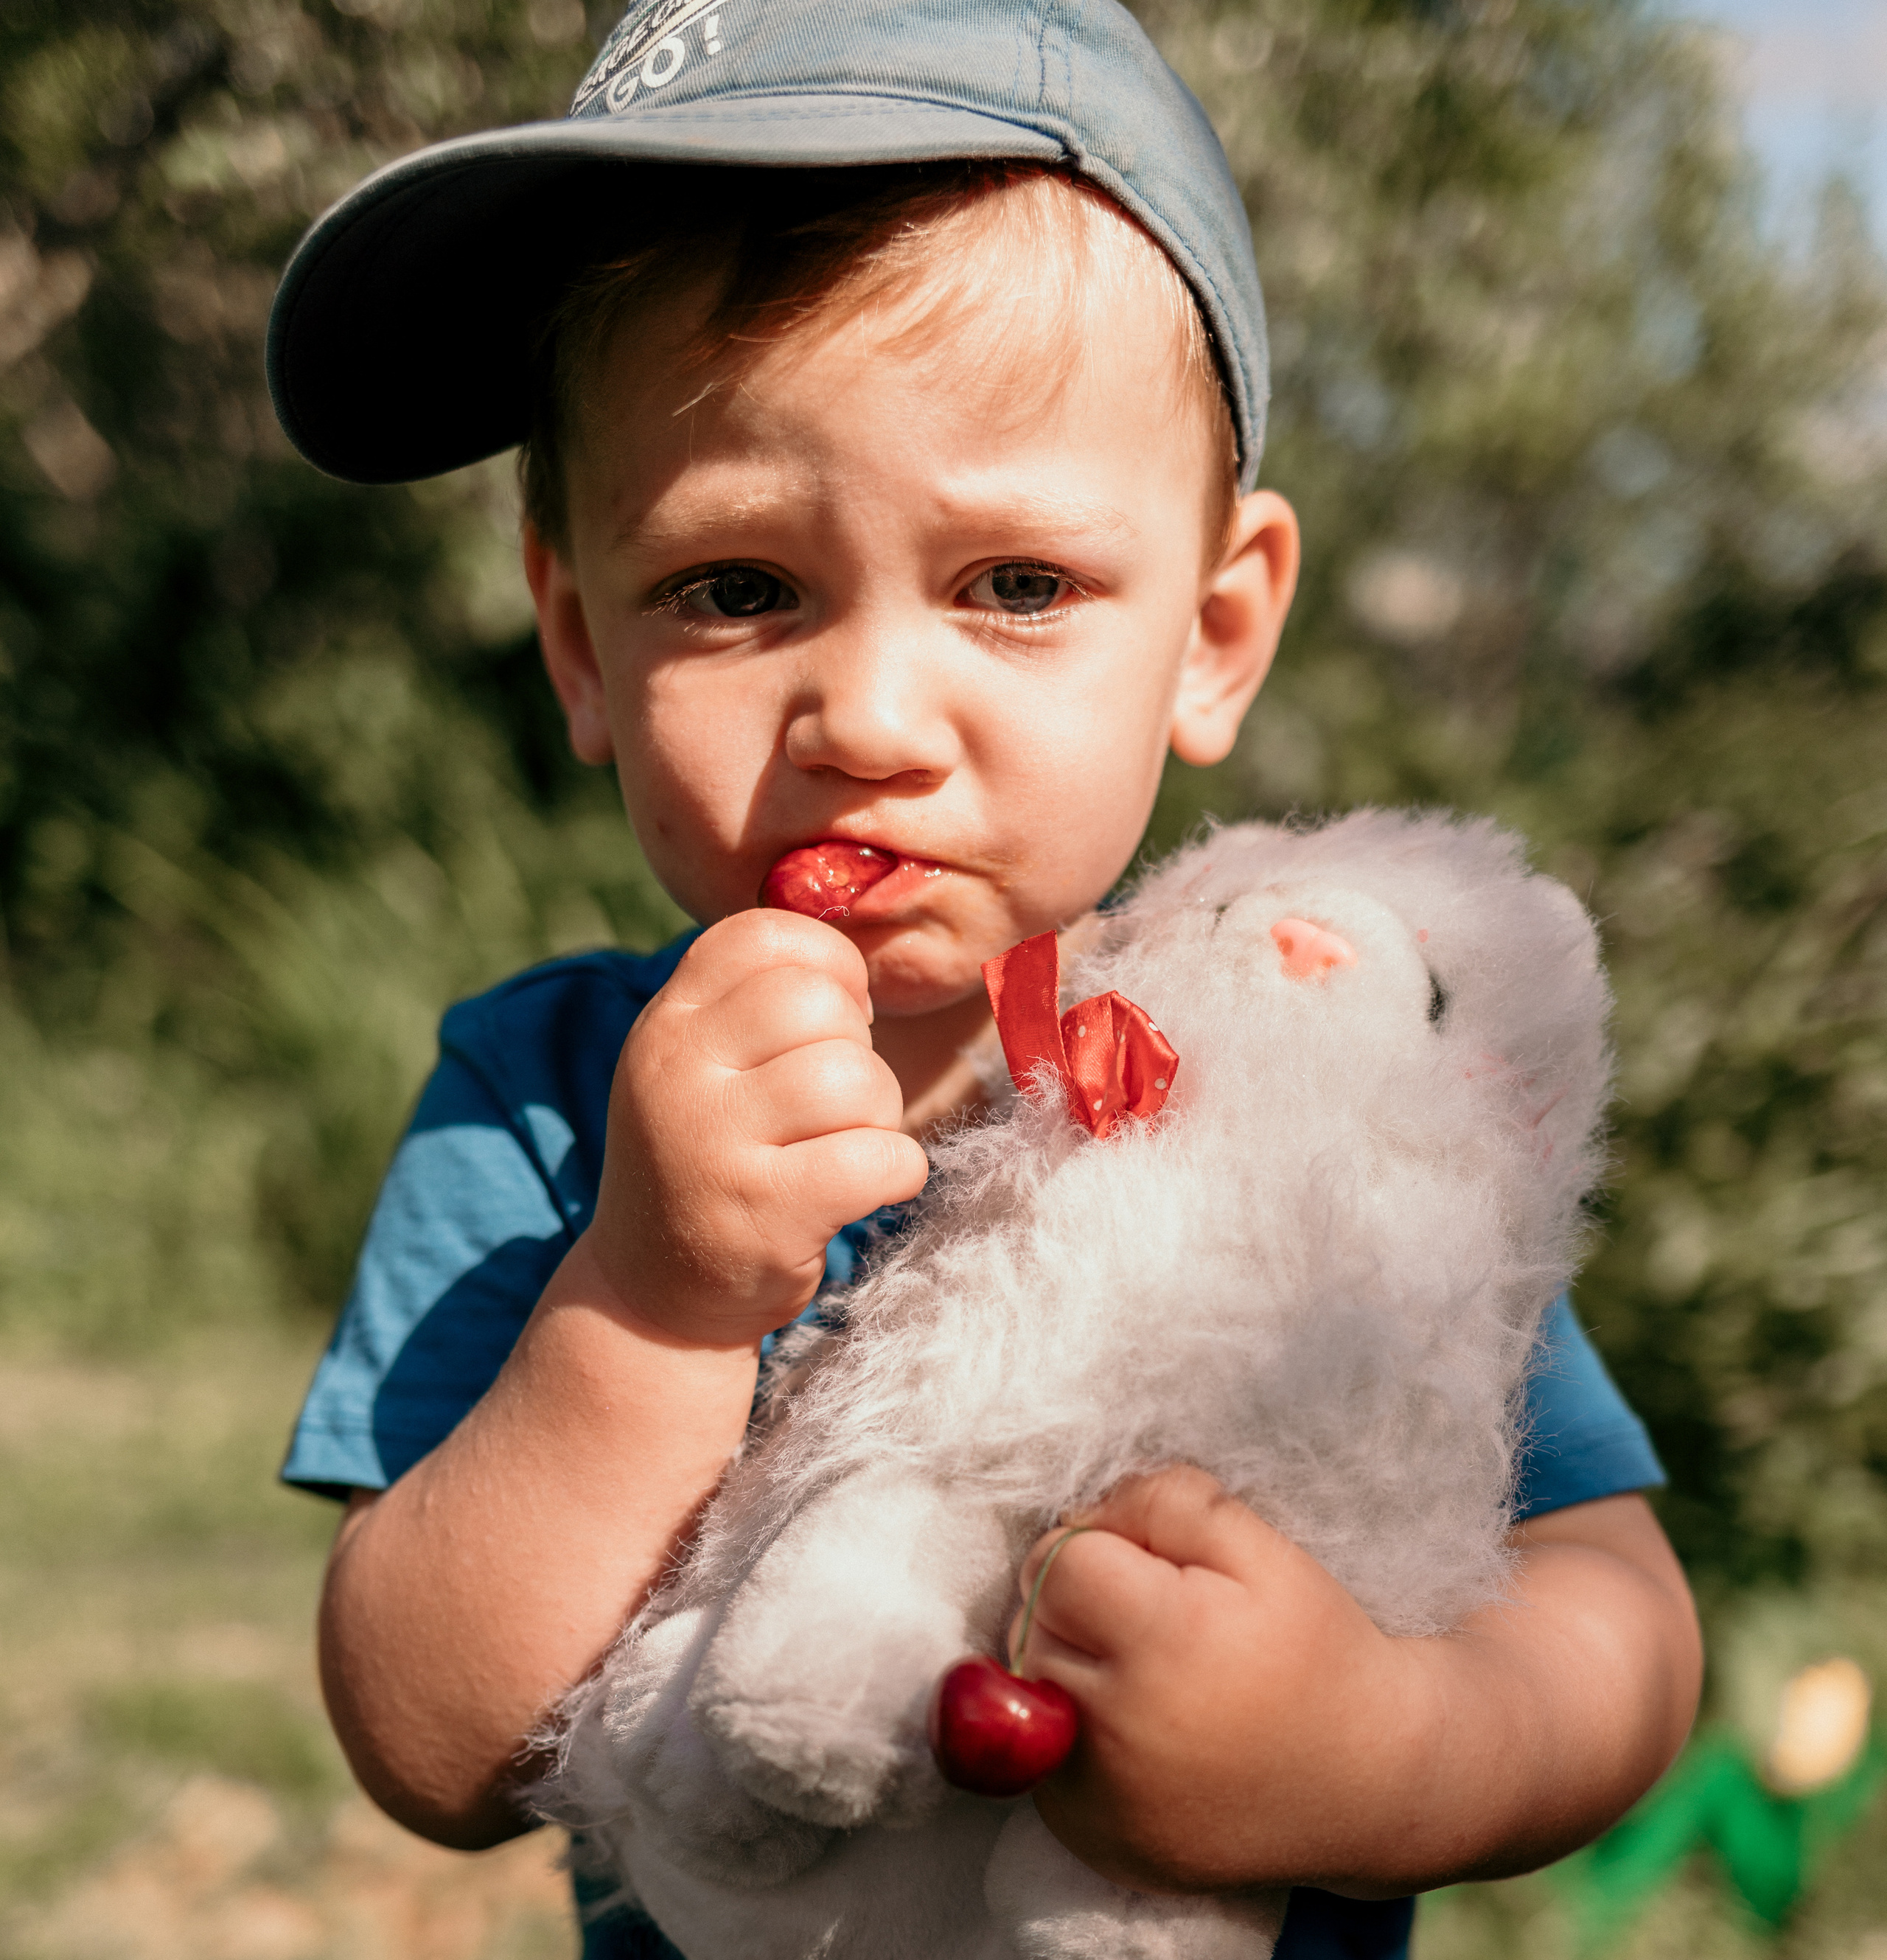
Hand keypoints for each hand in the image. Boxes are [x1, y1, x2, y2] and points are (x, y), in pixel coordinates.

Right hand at [584, 910, 930, 1343]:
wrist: (649, 1300)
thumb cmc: (708, 1160)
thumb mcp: (698, 1064)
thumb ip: (755, 1001)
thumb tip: (859, 955)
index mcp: (667, 1020)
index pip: (767, 936)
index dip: (829, 968)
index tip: (833, 1022)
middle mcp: (676, 1069)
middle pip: (820, 1005)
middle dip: (857, 1051)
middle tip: (835, 1104)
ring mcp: (713, 1142)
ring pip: (858, 1081)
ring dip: (878, 1118)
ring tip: (842, 1150)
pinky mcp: (763, 1213)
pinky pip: (882, 1157)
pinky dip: (898, 1173)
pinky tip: (865, 1189)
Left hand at [1010, 1466, 1419, 1894]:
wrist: (1372, 1783)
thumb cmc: (1316, 1651)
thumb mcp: (1259, 1547)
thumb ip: (1162, 1503)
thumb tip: (1080, 1516)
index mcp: (1160, 1644)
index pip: (1056, 1563)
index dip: (1096, 1545)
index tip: (1148, 1566)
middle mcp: (1116, 1732)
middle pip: (1030, 1624)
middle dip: (1075, 1604)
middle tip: (1153, 1619)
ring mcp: (1101, 1801)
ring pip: (1024, 1689)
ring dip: (1065, 1663)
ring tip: (1148, 1671)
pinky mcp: (1094, 1843)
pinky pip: (1041, 1760)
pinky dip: (1073, 1733)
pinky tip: (1141, 1730)